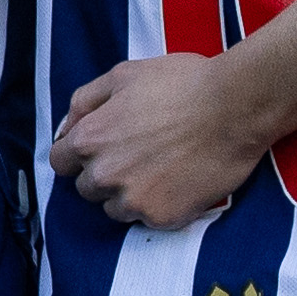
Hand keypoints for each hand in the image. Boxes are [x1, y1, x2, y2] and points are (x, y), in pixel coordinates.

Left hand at [50, 54, 282, 230]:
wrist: (236, 107)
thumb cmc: (183, 84)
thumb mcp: (124, 75)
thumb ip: (86, 100)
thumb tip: (67, 125)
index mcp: (89, 139)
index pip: (60, 163)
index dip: (80, 155)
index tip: (104, 150)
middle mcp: (103, 174)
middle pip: (87, 189)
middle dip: (106, 175)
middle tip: (140, 157)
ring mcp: (132, 199)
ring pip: (115, 209)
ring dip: (130, 195)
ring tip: (161, 170)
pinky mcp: (161, 217)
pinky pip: (147, 220)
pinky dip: (159, 205)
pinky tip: (179, 182)